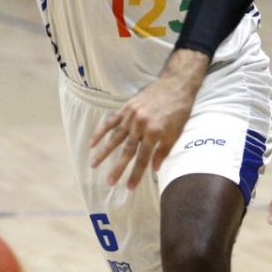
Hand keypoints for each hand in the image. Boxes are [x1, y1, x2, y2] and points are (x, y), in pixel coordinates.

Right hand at [88, 51, 208, 189]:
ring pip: (115, 137)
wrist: (176, 85)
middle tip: (109, 182)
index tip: (129, 187)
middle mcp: (140, 125)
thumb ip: (163, 151)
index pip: (143, 158)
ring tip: (94, 165)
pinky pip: (110, 121)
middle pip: (126, 151)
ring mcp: (131, 116)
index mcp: (154, 132)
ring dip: (103, 152)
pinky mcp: (126, 108)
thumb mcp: (176, 132)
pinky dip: (100, 132)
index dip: (136, 174)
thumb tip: (154, 169)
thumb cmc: (179, 110)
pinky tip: (92, 143)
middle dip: (117, 168)